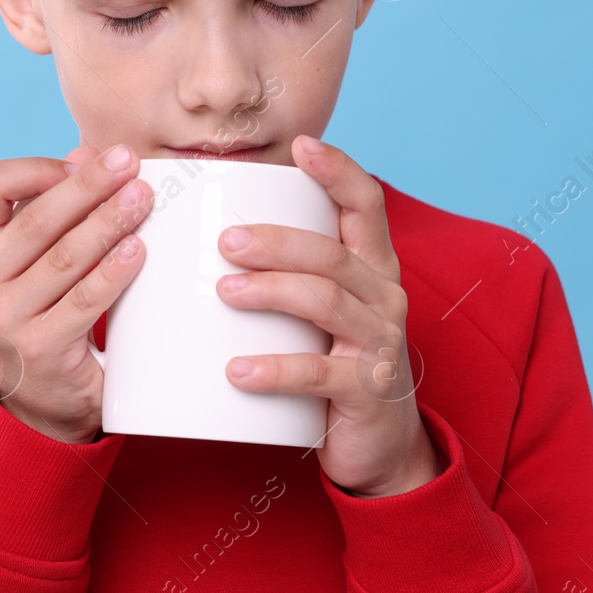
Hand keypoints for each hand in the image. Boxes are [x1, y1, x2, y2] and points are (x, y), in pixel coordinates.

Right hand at [0, 141, 152, 443]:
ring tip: (143, 198)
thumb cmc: (45, 310)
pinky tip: (138, 249)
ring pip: (63, 257)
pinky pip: (83, 301)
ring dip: (108, 222)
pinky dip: (113, 272)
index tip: (84, 162)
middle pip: (35, 219)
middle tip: (129, 162)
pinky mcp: (37, 349)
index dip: (38, 166)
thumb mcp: (35, 258)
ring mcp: (1, 319)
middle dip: (88, 186)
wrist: (45, 398)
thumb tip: (86, 152)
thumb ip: (53, 206)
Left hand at [217, 134, 440, 497]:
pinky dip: (275, 370)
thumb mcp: (321, 311)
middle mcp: (383, 296)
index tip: (300, 145)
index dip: (338, 170)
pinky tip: (236, 371)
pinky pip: (318, 373)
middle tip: (224, 241)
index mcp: (372, 266)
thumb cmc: (334, 361)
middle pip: (332, 253)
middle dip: (277, 240)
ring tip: (224, 291)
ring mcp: (378, 343)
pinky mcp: (365, 390)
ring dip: (271, 291)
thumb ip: (288, 271)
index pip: (366, 204)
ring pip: (326, 302)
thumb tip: (208, 231)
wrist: (378, 447)